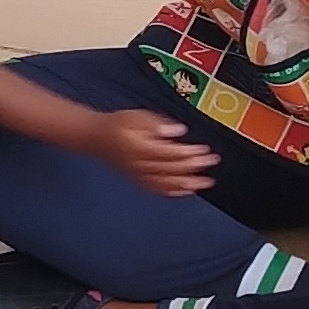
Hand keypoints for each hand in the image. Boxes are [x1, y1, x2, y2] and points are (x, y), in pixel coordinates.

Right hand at [89, 106, 218, 196]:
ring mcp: (138, 175)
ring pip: (166, 183)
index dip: (190, 153)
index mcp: (140, 147)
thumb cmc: (117, 124)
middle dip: (194, 166)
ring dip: (188, 183)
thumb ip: (158, 124)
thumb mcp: (137, 116)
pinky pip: (156, 190)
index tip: (205, 150)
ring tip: (205, 183)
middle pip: (172, 168)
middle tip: (212, 161)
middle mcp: (140, 164)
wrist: (96, 139)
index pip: (171, 153)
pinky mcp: (138, 181)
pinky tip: (185, 190)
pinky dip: (172, 191)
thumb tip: (178, 131)